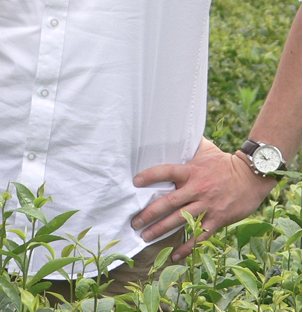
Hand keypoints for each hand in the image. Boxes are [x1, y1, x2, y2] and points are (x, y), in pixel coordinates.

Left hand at [132, 137, 275, 260]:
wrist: (252, 177)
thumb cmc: (224, 162)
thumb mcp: (206, 150)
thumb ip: (188, 144)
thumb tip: (172, 130)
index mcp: (191, 171)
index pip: (165, 172)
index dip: (149, 176)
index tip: (135, 182)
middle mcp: (197, 189)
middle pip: (168, 202)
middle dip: (149, 213)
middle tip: (134, 221)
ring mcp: (207, 206)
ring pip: (180, 220)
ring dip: (161, 230)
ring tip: (145, 237)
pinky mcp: (217, 219)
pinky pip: (200, 235)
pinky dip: (187, 246)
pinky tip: (175, 255)